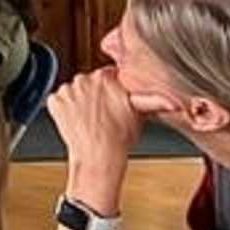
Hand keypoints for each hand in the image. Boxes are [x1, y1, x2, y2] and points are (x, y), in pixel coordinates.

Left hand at [49, 66, 143, 192]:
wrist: (97, 155)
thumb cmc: (119, 137)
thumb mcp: (140, 114)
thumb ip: (155, 101)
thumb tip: (175, 102)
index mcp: (106, 77)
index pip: (110, 74)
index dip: (114, 88)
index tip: (116, 98)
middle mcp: (84, 79)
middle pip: (91, 82)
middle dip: (96, 93)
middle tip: (105, 112)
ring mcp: (67, 89)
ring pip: (75, 91)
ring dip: (80, 101)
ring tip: (92, 118)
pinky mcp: (54, 101)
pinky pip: (59, 101)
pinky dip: (65, 109)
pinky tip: (78, 120)